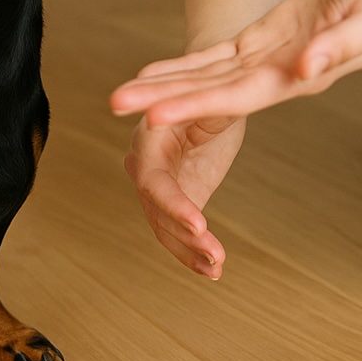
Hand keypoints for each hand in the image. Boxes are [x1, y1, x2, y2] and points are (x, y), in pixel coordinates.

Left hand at [110, 0, 361, 126]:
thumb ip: (340, 46)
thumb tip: (307, 70)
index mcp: (298, 78)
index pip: (238, 96)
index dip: (196, 105)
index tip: (156, 116)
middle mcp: (274, 77)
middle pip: (210, 93)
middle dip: (162, 99)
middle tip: (115, 105)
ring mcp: (264, 63)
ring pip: (204, 78)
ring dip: (162, 87)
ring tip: (117, 98)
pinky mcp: (258, 44)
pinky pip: (212, 58)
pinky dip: (181, 67)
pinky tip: (150, 74)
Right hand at [122, 111, 244, 278]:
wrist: (210, 96)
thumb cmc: (210, 91)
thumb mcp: (212, 99)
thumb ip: (203, 109)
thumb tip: (195, 111)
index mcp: (149, 137)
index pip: (152, 179)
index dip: (173, 203)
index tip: (199, 223)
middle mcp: (144, 163)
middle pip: (156, 209)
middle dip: (184, 236)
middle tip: (215, 256)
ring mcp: (155, 184)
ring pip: (163, 226)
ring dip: (189, 251)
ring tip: (217, 267)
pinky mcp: (173, 198)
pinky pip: (174, 231)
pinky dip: (192, 252)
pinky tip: (214, 269)